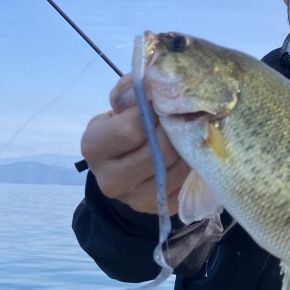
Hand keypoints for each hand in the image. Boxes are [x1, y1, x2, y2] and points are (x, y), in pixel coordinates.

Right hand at [80, 77, 189, 214]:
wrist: (122, 171)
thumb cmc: (121, 131)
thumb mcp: (118, 109)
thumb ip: (131, 92)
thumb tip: (152, 81)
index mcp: (94, 147)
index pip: (131, 129)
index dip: (154, 112)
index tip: (166, 100)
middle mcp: (110, 179)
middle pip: (158, 152)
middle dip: (177, 130)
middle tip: (188, 115)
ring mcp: (136, 199)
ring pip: (176, 169)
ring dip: (190, 148)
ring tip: (194, 131)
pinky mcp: (159, 209)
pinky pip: (186, 185)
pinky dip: (194, 166)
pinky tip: (194, 152)